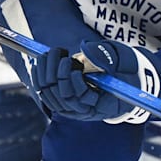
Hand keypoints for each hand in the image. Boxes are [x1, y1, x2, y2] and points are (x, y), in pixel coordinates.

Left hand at [30, 41, 160, 123]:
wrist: (118, 79)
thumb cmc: (122, 68)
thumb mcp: (120, 60)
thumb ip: (106, 56)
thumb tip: (86, 50)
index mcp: (103, 105)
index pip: (82, 101)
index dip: (77, 85)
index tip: (78, 68)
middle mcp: (84, 111)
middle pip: (63, 98)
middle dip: (61, 75)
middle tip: (66, 57)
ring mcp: (70, 108)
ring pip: (49, 94)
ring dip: (47, 71)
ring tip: (55, 53)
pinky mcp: (59, 100)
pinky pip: (42, 91)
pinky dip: (39, 74)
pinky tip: (44, 59)